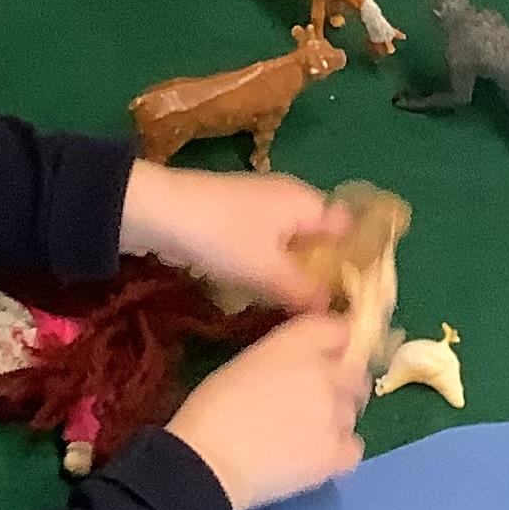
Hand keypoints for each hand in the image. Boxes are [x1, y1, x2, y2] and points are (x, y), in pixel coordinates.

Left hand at [120, 165, 346, 310]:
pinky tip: (253, 291)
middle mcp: (288, 198)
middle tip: (317, 311)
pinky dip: (263, 266)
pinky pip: (262, 244)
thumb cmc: (221, 236)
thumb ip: (304, 291)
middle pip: (318, 238)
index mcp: (306, 202)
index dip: (354, 262)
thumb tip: (335, 311)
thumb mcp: (267, 270)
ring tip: (287, 308)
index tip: (351, 298)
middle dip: (319, 273)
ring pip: (288, 244)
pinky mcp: (232, 217)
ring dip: (288, 273)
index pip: (348, 229)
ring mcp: (258, 206)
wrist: (155, 211)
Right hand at [162, 312, 369, 509]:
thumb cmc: (210, 410)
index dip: (336, 344)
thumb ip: (285, 355)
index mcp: (297, 344)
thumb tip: (304, 363)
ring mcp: (335, 415)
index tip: (327, 356)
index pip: (340, 329)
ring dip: (336, 416)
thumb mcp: (245, 362)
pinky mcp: (336, 454)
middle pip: (356, 369)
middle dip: (342, 380)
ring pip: (353, 409)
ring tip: (305, 432)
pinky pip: (355, 446)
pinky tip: (316, 454)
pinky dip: (341, 450)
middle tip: (314, 398)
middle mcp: (325, 373)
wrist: (204, 464)